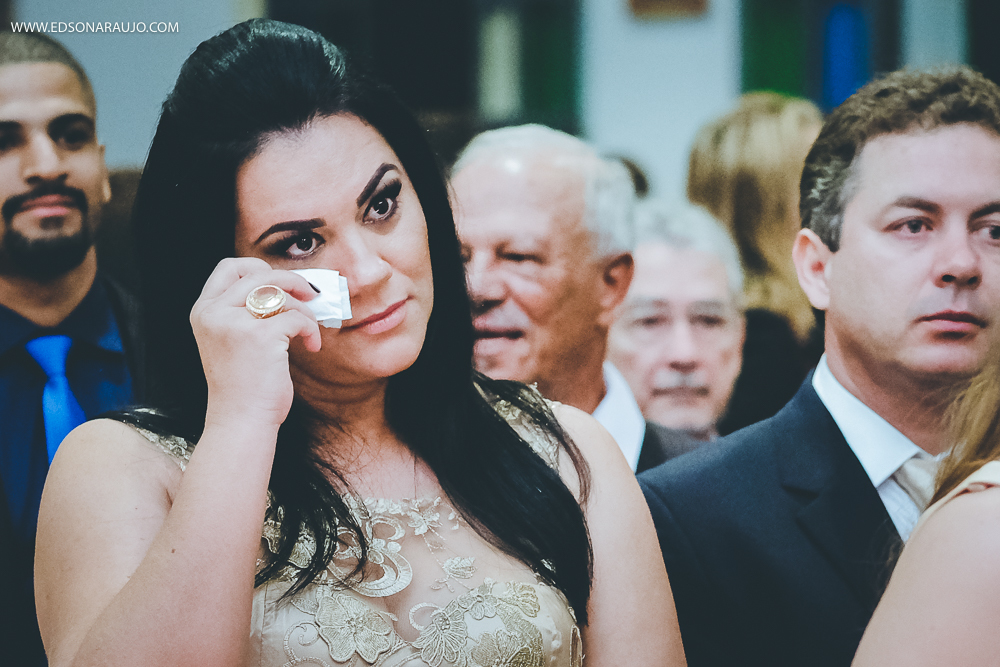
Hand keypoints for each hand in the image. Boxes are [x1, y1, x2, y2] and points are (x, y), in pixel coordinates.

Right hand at [190, 257, 321, 431]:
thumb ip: (245, 312)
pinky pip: (297, 317)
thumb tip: (288, 287)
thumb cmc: (243, 386)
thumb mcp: (232, 340)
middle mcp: (214, 313)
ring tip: (308, 331)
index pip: (228, 268)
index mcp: (204, 312)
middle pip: (259, 273)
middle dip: (291, 280)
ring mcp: (235, 323)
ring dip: (304, 309)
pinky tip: (311, 346)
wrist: (241, 420)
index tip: (280, 283)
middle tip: (310, 295)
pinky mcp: (260, 336)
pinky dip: (311, 329)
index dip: (258, 268)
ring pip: (280, 293)